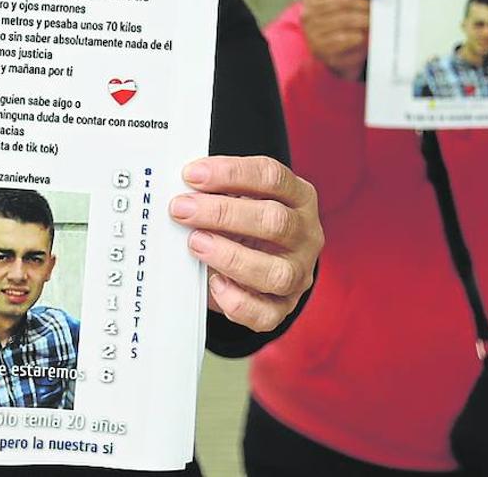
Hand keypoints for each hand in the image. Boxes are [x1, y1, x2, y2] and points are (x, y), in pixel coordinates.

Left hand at [169, 156, 321, 332]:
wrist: (261, 262)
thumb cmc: (245, 222)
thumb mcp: (240, 198)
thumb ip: (219, 191)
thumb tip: (181, 191)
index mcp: (299, 197)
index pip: (272, 177)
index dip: (231, 173)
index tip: (191, 175)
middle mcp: (306, 235)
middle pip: (274, 221)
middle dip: (222, 214)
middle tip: (182, 209)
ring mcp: (299, 273)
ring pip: (275, 272)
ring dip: (229, 257)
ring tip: (195, 243)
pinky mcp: (284, 306)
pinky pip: (266, 314)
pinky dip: (236, 301)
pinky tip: (213, 283)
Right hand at [300, 0, 381, 80]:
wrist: (327, 48)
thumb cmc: (338, 18)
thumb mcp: (341, 0)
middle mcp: (308, 11)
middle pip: (343, 1)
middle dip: (365, 4)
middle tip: (381, 9)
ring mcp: (311, 30)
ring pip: (346, 19)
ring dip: (365, 20)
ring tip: (374, 22)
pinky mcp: (319, 47)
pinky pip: (344, 38)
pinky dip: (358, 36)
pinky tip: (362, 36)